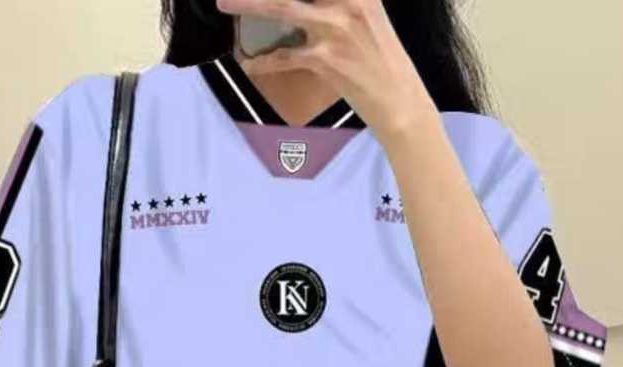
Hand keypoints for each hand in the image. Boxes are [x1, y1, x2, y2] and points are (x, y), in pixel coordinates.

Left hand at [216, 0, 437, 141]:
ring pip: (282, 7)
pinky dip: (263, 62)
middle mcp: (348, 1)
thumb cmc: (384, 60)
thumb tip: (315, 3)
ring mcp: (335, 30)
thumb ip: (343, 2)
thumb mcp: (369, 15)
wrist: (400, 101)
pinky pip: (284, 57)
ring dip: (247, 3)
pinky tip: (248, 64)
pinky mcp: (326, 60)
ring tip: (222, 3)